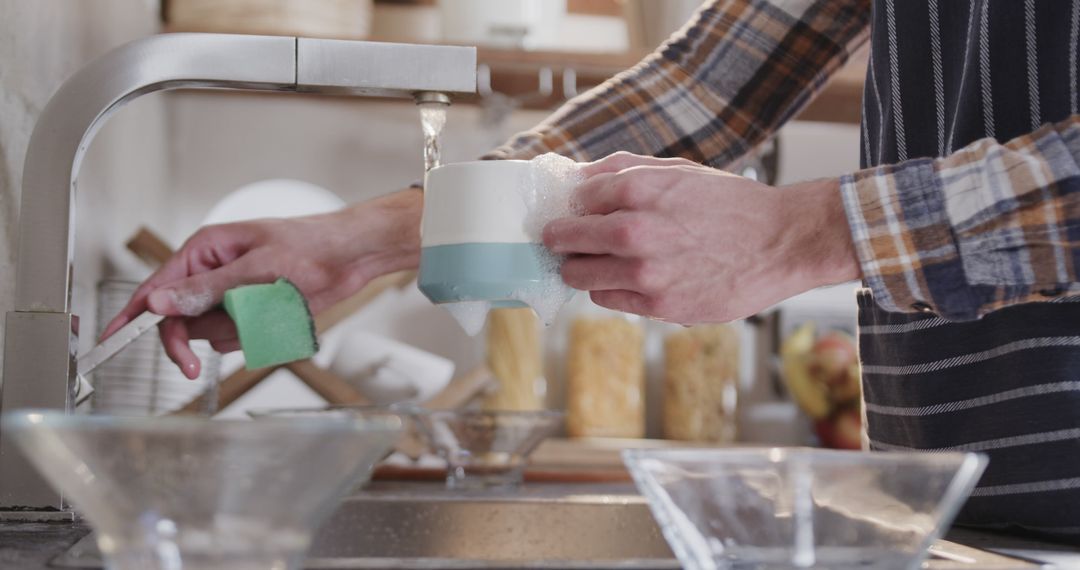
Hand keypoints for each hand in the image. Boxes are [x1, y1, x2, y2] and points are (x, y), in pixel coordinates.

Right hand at [101, 189, 422, 378]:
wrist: (351, 258)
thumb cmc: (310, 248)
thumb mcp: (257, 268)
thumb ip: (207, 289)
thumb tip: (159, 300)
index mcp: (205, 250)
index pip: (156, 288)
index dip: (131, 316)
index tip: (110, 341)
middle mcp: (214, 272)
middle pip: (179, 319)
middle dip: (191, 340)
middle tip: (194, 367)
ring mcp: (233, 293)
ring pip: (211, 333)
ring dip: (235, 334)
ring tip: (269, 312)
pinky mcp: (253, 310)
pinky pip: (238, 337)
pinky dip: (255, 336)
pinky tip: (279, 318)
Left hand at [543, 152, 859, 323]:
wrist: (780, 243)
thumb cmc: (730, 204)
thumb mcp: (677, 170)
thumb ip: (622, 169)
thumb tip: (577, 177)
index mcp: (638, 189)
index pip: (575, 199)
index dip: (571, 206)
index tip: (571, 212)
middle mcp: (635, 231)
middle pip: (565, 239)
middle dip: (561, 238)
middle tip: (564, 239)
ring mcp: (645, 273)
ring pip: (579, 275)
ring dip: (580, 267)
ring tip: (596, 260)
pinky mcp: (658, 305)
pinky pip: (606, 298)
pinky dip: (607, 288)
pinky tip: (625, 277)